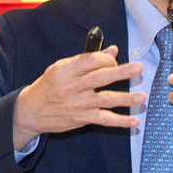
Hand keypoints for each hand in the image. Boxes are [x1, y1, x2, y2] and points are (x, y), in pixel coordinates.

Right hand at [12, 47, 144, 149]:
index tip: (115, 58)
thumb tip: (112, 50)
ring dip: (125, 99)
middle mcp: (72, 87)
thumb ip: (87, 59)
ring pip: (105, 100)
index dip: (106, 58)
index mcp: (66, 70)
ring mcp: (78, 104)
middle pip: (100, 78)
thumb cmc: (49, 86)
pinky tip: (133, 122)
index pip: (90, 61)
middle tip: (138, 69)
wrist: (31, 111)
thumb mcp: (62, 67)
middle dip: (121, 73)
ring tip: (141, 97)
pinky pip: (104, 120)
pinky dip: (120, 122)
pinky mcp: (82, 119)